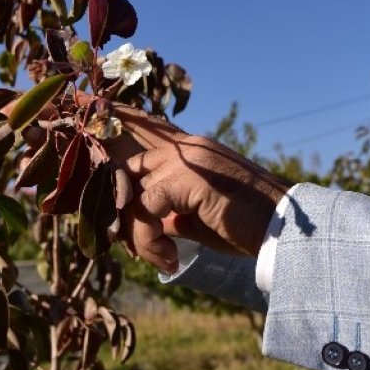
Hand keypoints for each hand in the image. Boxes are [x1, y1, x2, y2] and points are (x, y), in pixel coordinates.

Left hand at [102, 102, 291, 269]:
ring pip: (130, 194)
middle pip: (123, 164)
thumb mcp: (198, 216)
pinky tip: (169, 258)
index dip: (112, 125)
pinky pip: (145, 209)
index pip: (140, 128)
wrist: (284, 227)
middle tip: (130, 245)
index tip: (86, 111)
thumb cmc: (246, 226)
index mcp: (191, 151)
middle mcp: (186, 148)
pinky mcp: (188, 179)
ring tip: (161, 258)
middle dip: (115, 208)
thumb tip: (142, 223)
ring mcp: (187, 160)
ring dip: (137, 235)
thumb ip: (169, 210)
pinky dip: (148, 240)